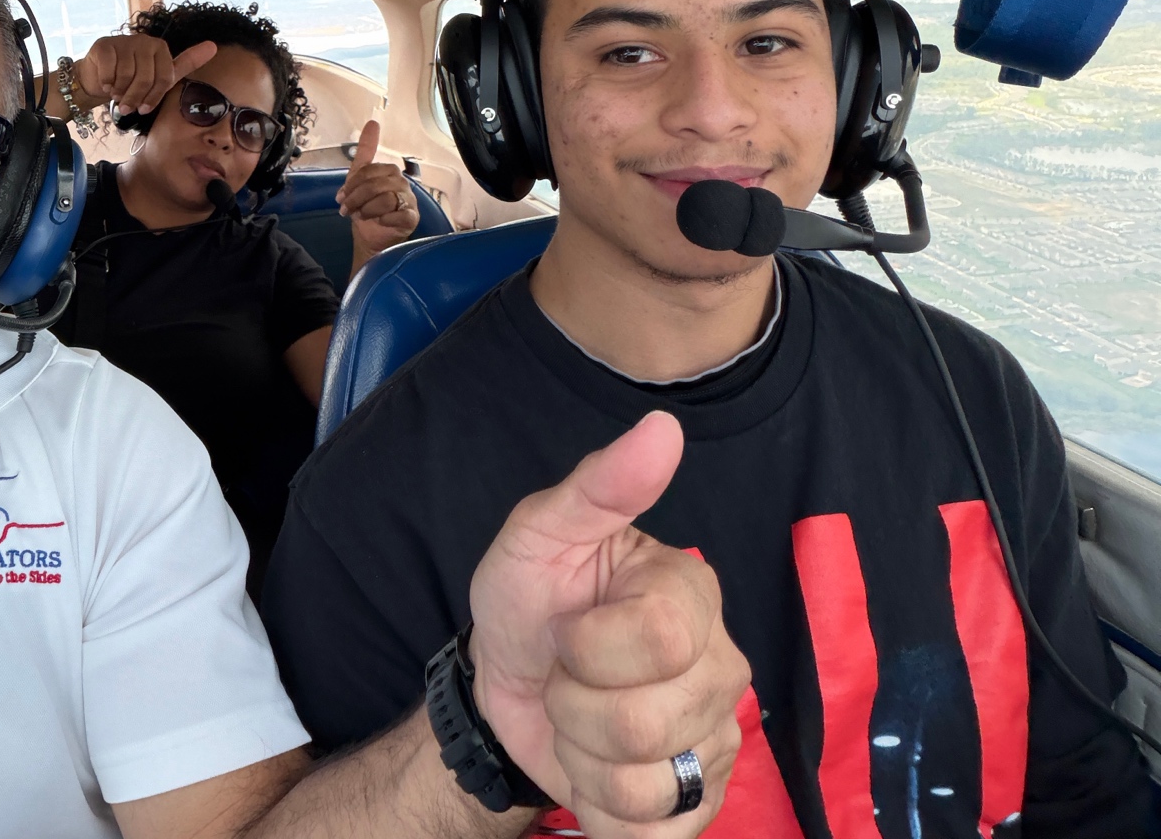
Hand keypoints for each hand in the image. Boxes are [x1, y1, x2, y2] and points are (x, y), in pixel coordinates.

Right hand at [75, 36, 216, 116]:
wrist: (99, 75)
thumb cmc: (134, 77)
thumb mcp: (160, 74)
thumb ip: (186, 63)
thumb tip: (214, 46)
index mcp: (161, 48)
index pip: (165, 79)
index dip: (153, 98)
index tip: (144, 108)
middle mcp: (144, 40)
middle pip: (145, 79)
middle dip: (135, 98)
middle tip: (127, 106)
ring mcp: (124, 41)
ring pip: (126, 77)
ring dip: (120, 93)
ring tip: (117, 94)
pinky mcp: (105, 45)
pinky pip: (110, 73)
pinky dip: (108, 84)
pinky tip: (107, 85)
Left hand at [336, 121, 418, 258]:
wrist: (370, 239)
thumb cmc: (366, 208)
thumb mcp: (359, 180)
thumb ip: (365, 150)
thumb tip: (372, 121)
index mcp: (390, 173)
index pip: (370, 170)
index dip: (352, 184)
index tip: (341, 197)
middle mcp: (402, 184)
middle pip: (376, 184)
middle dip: (356, 198)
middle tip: (345, 210)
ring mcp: (409, 201)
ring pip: (387, 198)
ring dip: (367, 209)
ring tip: (360, 217)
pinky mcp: (412, 219)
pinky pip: (399, 214)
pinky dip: (384, 218)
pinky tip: (379, 222)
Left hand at [467, 413, 746, 837]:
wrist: (504, 684)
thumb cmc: (528, 603)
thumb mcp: (539, 536)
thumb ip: (597, 486)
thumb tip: (661, 427)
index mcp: (690, 596)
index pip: (661, 640)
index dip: (588, 646)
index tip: (566, 629)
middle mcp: (720, 668)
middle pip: (649, 721)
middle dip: (574, 706)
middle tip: (567, 679)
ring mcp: (716, 740)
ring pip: (644, 784)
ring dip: (581, 758)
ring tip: (578, 722)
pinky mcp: (698, 803)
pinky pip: (652, 834)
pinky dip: (600, 810)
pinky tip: (595, 770)